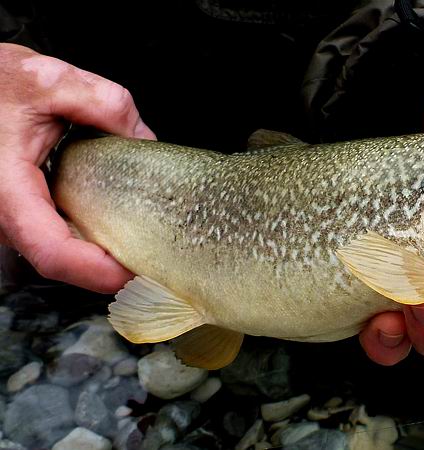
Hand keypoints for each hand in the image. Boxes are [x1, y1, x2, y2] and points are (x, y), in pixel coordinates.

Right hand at [0, 43, 153, 292]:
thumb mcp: (52, 80)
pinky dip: (83, 239)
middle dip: (104, 269)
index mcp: (7, 188)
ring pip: (52, 254)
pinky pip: (49, 237)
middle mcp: (2, 212)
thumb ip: (107, 104)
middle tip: (152, 262)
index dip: (95, 271)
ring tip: (139, 246)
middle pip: (57, 262)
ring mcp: (7, 216)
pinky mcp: (17, 211)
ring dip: (94, 256)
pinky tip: (114, 226)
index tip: (133, 272)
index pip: (52, 251)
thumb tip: (146, 140)